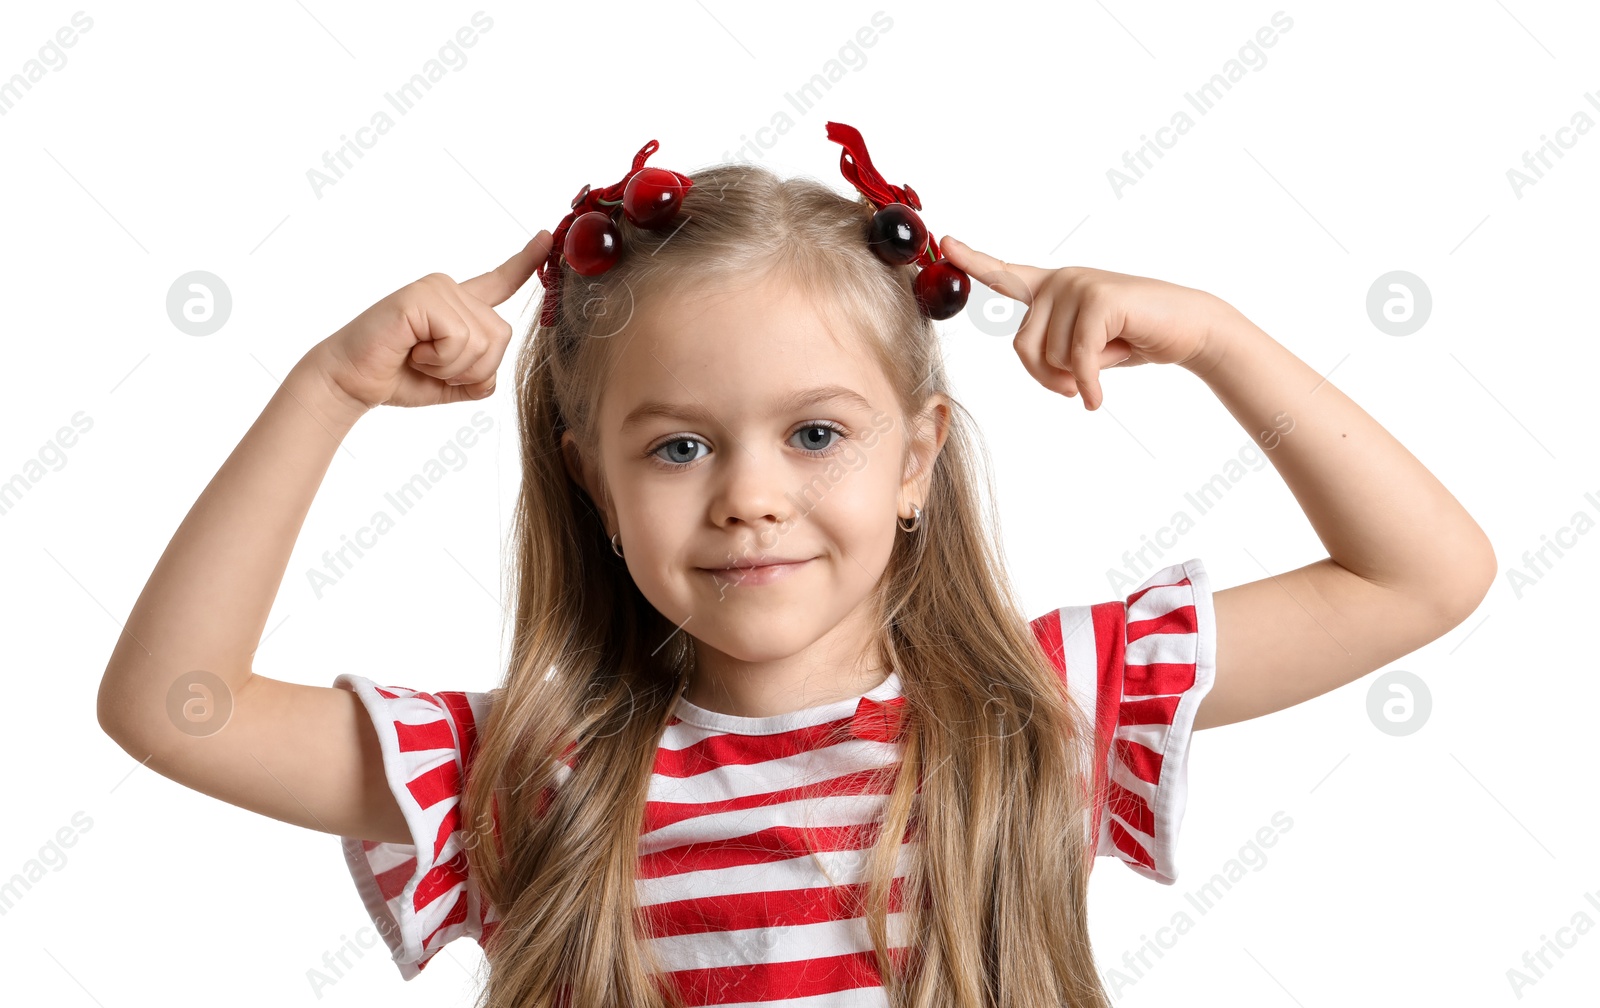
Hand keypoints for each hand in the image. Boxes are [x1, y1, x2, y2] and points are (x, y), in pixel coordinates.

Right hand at [312, 231, 552, 411]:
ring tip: (419, 358)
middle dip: (473, 369)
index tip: (545, 238)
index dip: (526, 263)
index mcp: (459, 306)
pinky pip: (460, 339)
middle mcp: (450, 289)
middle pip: (501, 336)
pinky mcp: (421, 297)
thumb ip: (479, 379)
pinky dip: (439, 360)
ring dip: (451, 367)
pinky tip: (412, 352)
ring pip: (483, 341)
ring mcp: (436, 289)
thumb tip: (492, 377)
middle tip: (432, 366)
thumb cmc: (396, 378)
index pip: (501, 281)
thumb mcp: (451, 384)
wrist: (350, 382)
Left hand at [938, 235, 1232, 409]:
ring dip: (1074, 379)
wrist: (1190, 329)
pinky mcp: (1099, 299)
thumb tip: (1043, 368)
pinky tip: (1099, 399)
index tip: (944, 242)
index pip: (1005, 274)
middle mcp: (1061, 280)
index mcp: (1052, 288)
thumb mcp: (1084, 348)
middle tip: (1075, 385)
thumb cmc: (1135, 339)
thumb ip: (1053, 350)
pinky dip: (1088, 386)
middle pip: (1023, 347)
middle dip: (1047, 377)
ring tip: (1103, 368)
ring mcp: (1079, 285)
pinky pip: (1077, 360)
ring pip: (1049, 357)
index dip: (973, 261)